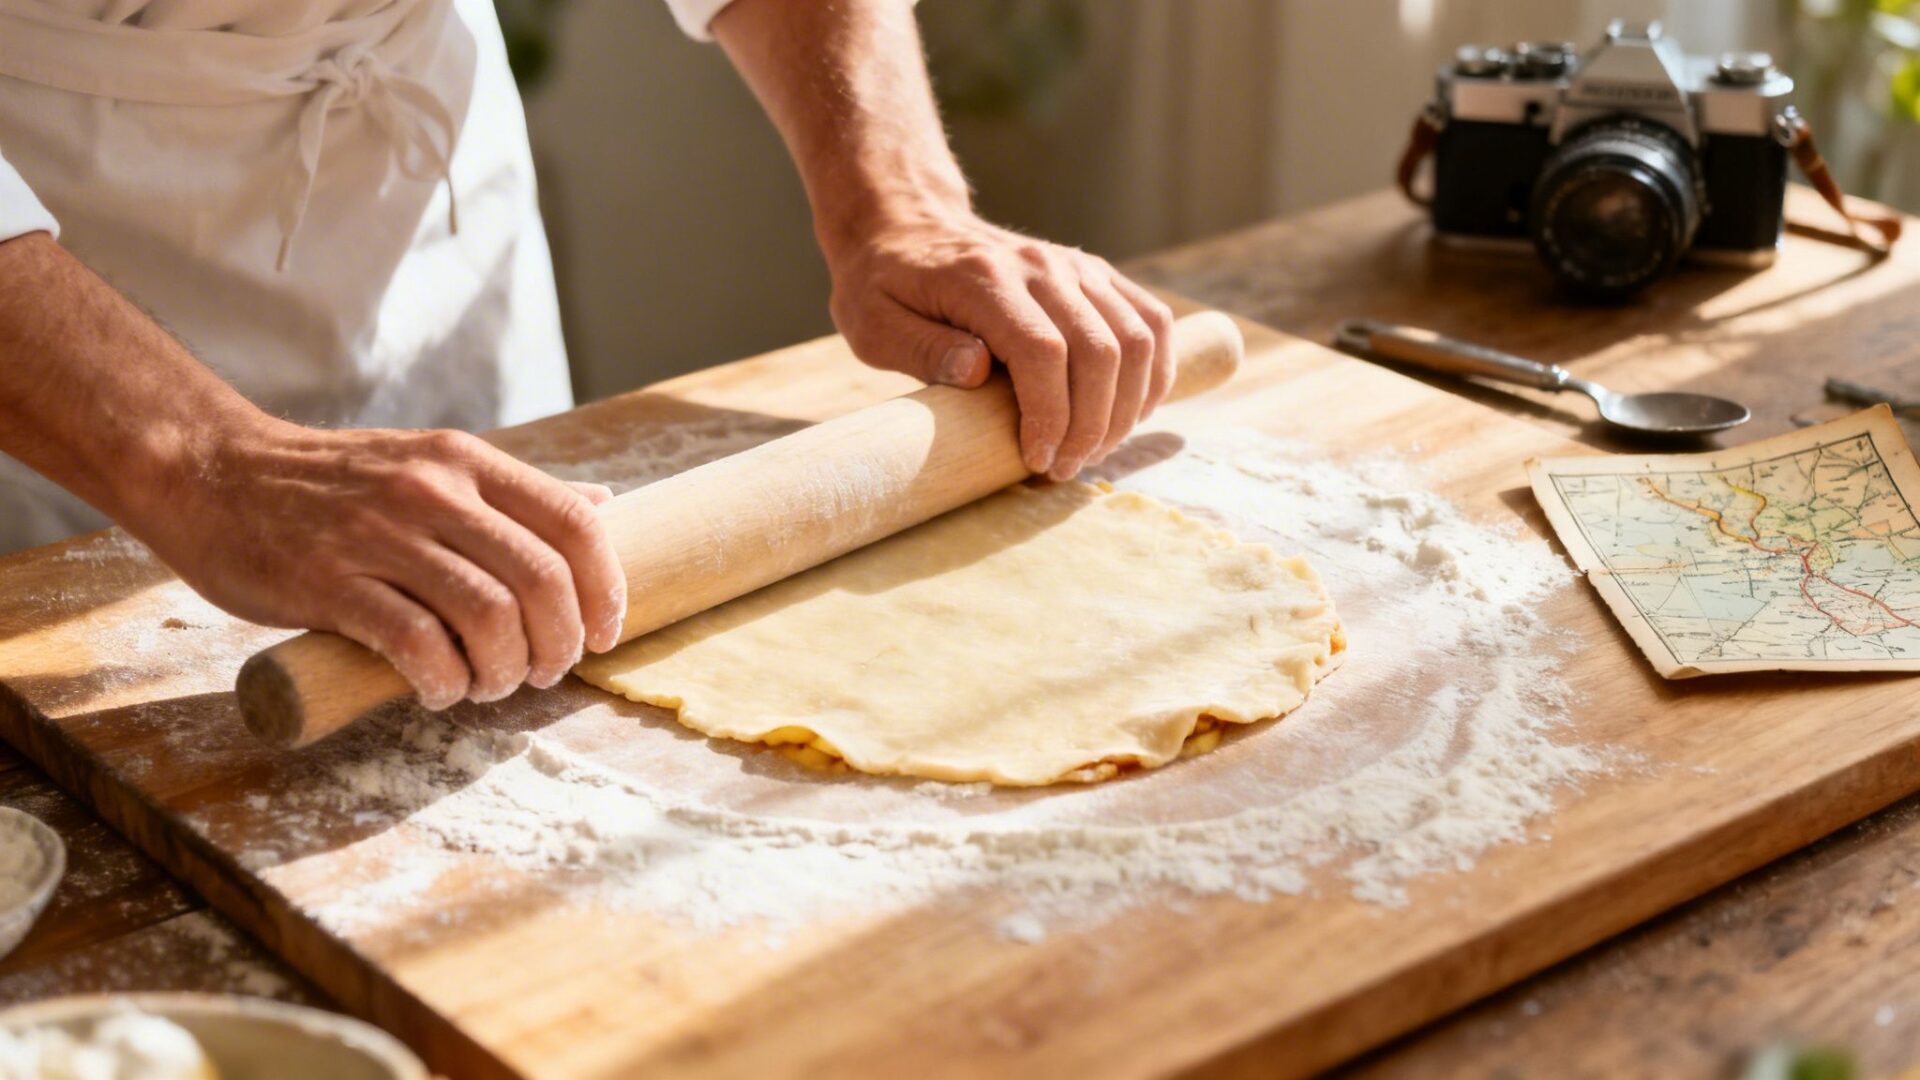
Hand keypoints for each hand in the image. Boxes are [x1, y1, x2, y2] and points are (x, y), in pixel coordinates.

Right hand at [127, 418, 627, 709]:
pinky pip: (415, 644)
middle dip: (559, 645)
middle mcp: (432, 491)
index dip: (605, 591)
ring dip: (504, 671)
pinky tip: (438, 691)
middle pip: (542, 581)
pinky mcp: (328, 581)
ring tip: (488, 686)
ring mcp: (379, 534)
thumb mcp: (432, 464)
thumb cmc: (333, 485)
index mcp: (467, 463)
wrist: (211, 473)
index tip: (601, 635)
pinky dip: (443, 682)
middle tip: (542, 674)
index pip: (574, 525)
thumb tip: (605, 508)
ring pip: (489, 616)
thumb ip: (511, 495)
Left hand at [823, 207, 1174, 480]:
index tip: (1036, 459)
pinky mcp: (1097, 275)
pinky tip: (1131, 413)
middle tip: (1063, 469)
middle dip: (1091, 425)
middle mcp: (1042, 266)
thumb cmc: (886, 284)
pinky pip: (1152, 323)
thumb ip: (922, 349)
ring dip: (1126, 408)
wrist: (909, 224)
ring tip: (1091, 451)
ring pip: (1137, 339)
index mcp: (985, 279)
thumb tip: (977, 373)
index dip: (1050, 414)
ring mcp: (1077, 267)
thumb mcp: (873, 323)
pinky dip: (1154, 374)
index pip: (1042, 350)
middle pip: (1101, 350)